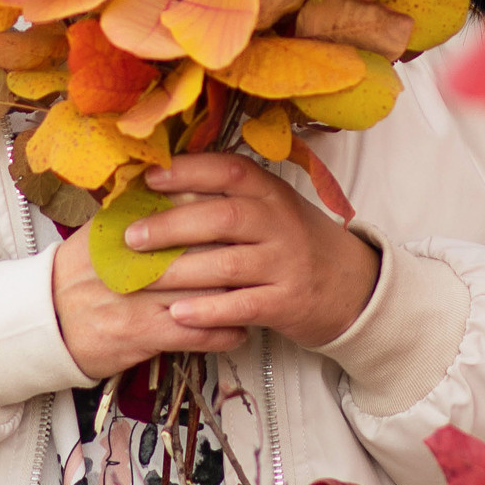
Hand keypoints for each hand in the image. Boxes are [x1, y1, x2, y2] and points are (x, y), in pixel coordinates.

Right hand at [51, 222, 248, 381]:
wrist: (44, 323)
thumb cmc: (77, 275)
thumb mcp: (98, 232)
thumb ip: (134, 208)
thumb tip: (173, 180)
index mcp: (120, 227)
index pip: (175, 210)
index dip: (212, 208)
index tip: (241, 206)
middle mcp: (130, 260)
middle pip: (197, 249)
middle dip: (233, 250)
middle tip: (263, 249)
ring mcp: (137, 298)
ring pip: (202, 291)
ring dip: (237, 294)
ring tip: (260, 291)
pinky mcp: (140, 335)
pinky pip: (193, 333)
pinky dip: (222, 331)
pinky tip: (240, 330)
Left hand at [142, 154, 377, 352]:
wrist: (353, 284)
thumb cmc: (294, 241)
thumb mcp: (271, 208)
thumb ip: (227, 196)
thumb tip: (158, 188)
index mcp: (270, 191)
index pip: (227, 170)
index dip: (186, 171)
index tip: (147, 178)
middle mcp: (280, 222)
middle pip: (221, 218)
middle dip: (171, 226)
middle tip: (131, 237)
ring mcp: (286, 263)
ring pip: (226, 265)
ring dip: (180, 272)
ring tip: (141, 278)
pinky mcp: (288, 302)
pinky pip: (243, 306)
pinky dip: (208, 311)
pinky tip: (178, 314)